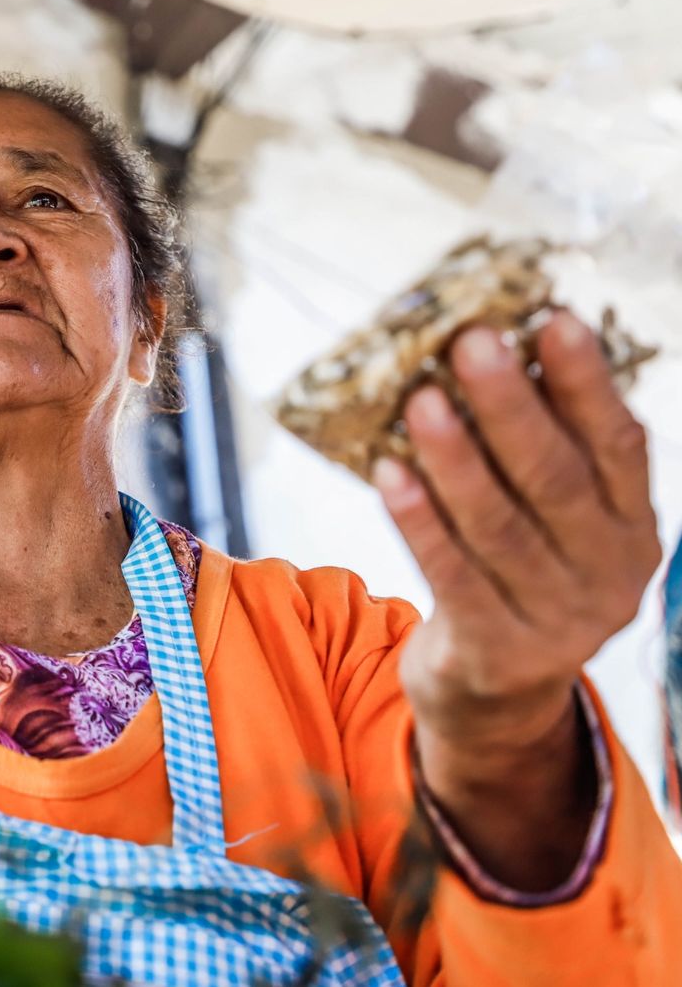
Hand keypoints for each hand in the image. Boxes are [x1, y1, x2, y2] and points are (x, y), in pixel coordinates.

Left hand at [376, 311, 660, 750]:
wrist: (497, 701)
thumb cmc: (516, 579)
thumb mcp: (553, 525)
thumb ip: (540, 456)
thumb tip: (495, 354)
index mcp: (633, 529)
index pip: (619, 445)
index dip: (587, 383)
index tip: (552, 320)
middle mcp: (609, 575)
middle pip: (554, 479)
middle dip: (510, 406)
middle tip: (470, 342)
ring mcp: (557, 621)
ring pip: (497, 526)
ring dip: (454, 458)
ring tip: (419, 400)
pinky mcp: (497, 652)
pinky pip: (449, 574)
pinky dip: (417, 521)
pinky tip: (388, 473)